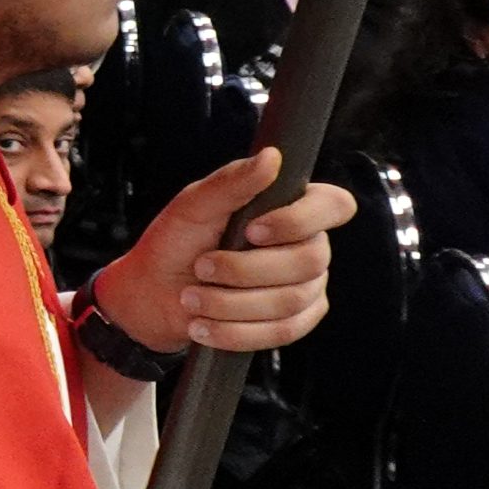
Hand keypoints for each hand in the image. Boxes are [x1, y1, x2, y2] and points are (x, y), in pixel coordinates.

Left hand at [89, 146, 355, 356]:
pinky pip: (281, 332)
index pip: (335, 206)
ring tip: (191, 298)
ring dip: (231, 302)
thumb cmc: (175, 243)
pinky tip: (203, 327)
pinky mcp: (294, 323)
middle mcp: (309, 245)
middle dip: (245, 269)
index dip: (301, 220)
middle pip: (310, 260)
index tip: (252, 230)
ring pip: (291, 300)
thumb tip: (272, 156)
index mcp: (292, 207)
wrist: (152, 295)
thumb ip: (231, 182)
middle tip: (201, 267)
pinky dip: (235, 331)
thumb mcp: (193, 206)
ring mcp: (307, 287)